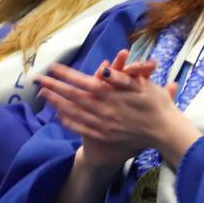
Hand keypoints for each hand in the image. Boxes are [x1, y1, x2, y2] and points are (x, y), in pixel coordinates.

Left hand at [37, 57, 193, 168]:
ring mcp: (103, 124)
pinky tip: (60, 117)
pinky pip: (83, 128)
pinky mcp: (105, 135)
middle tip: (38, 80)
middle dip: (55, 87)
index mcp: (112, 95)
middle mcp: (104, 110)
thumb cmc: (158, 105)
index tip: (52, 67)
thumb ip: (123, 77)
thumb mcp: (145, 86)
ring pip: (75, 112)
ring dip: (58, 103)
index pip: (84, 82)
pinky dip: (70, 122)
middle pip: (74, 97)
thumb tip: (105, 69)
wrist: (165, 132)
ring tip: (43, 95)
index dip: (67, 74)